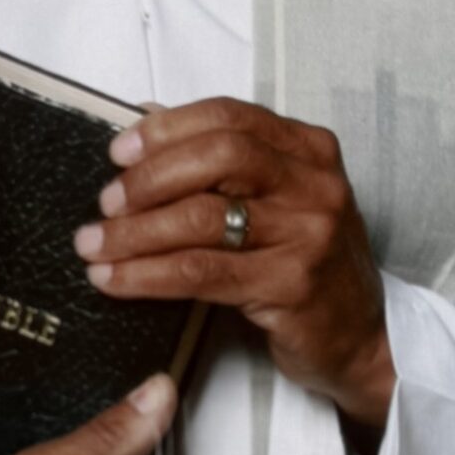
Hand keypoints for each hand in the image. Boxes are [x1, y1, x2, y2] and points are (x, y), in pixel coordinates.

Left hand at [73, 98, 395, 432]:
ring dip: (134, 233)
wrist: (360, 338)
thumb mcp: (278, 202)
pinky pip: (202, 273)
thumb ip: (223, 161)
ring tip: (95, 246)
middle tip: (107, 204)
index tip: (119, 152)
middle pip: (217, 157)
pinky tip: (115, 280)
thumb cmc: (307, 265)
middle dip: (148, 179)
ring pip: (201, 218)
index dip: (166, 130)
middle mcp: (315, 184)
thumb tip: (146, 116)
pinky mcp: (290, 285)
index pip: (229, 117)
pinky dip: (147, 275)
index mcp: (309, 151)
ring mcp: (307, 234)